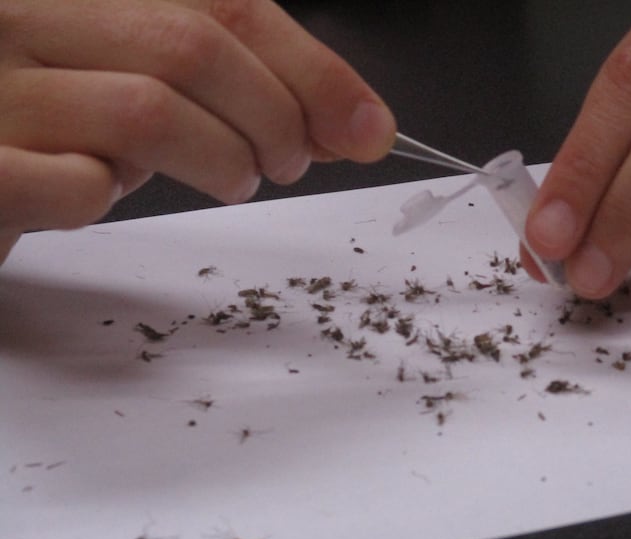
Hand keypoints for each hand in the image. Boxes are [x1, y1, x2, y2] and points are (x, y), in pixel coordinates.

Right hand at [0, 0, 395, 263]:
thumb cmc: (59, 130)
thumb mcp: (148, 87)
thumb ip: (235, 91)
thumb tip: (347, 122)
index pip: (225, 4)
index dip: (313, 69)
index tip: (367, 126)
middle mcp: (27, 17)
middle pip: (194, 47)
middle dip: (276, 118)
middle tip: (291, 162)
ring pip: (148, 111)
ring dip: (223, 161)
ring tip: (235, 181)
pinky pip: (78, 184)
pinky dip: (116, 198)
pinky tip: (109, 194)